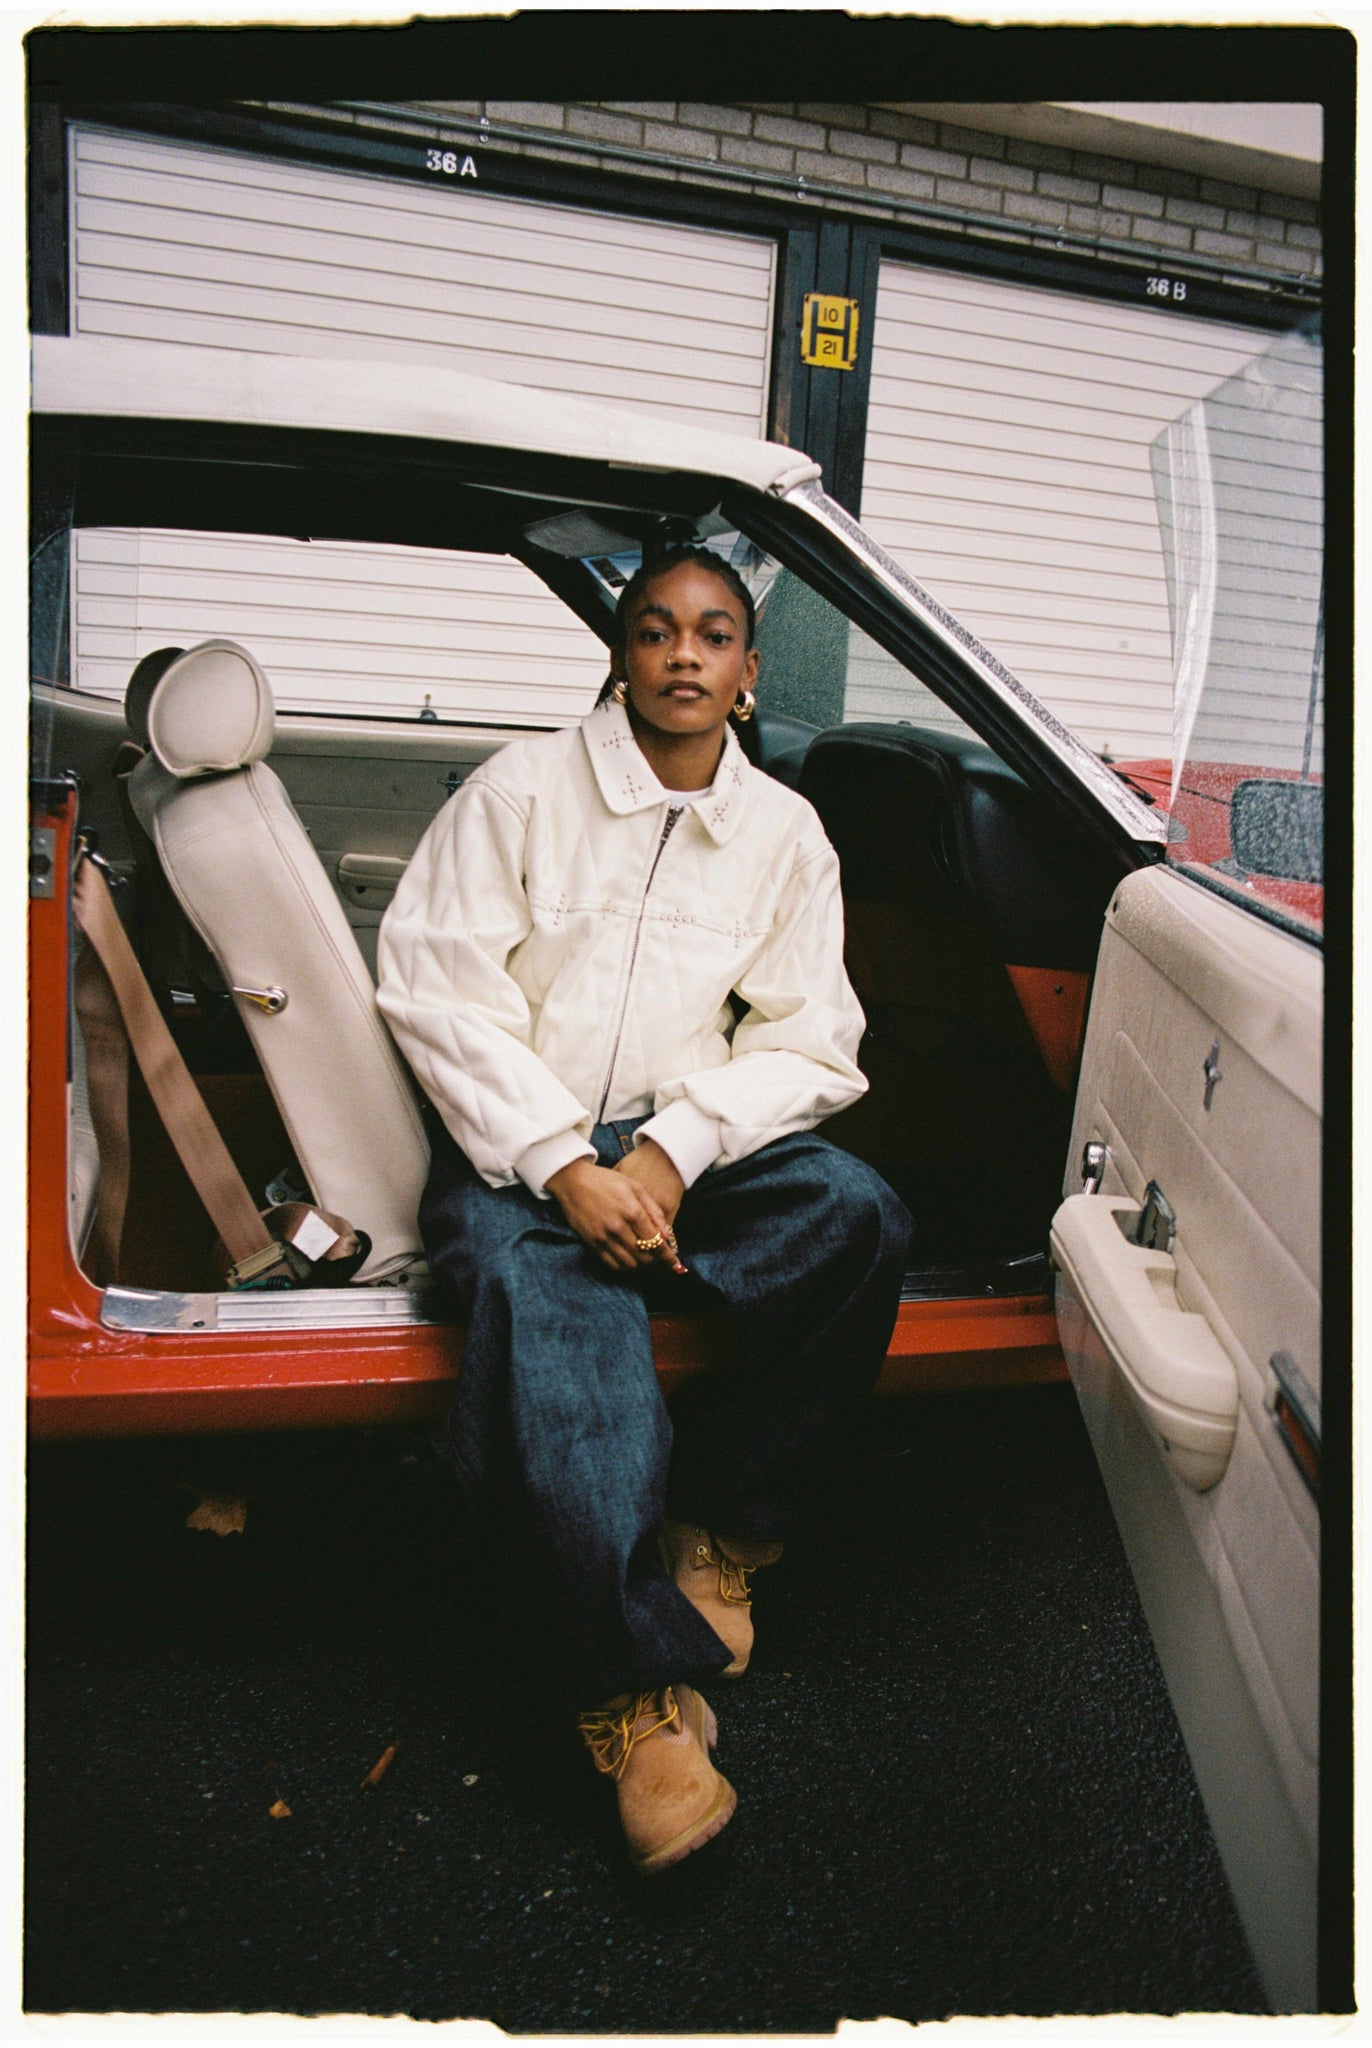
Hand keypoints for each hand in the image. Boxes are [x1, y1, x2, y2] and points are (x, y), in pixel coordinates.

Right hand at [545, 1156, 685, 1273]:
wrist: (573, 1181)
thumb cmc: (607, 1181)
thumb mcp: (636, 1187)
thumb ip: (654, 1211)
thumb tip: (668, 1236)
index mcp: (631, 1211)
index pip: (656, 1242)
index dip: (668, 1256)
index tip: (676, 1264)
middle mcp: (617, 1227)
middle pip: (644, 1257)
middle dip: (656, 1261)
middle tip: (661, 1259)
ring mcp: (603, 1237)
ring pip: (629, 1264)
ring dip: (642, 1266)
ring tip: (646, 1259)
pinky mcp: (592, 1244)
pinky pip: (612, 1265)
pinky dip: (625, 1267)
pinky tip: (630, 1260)